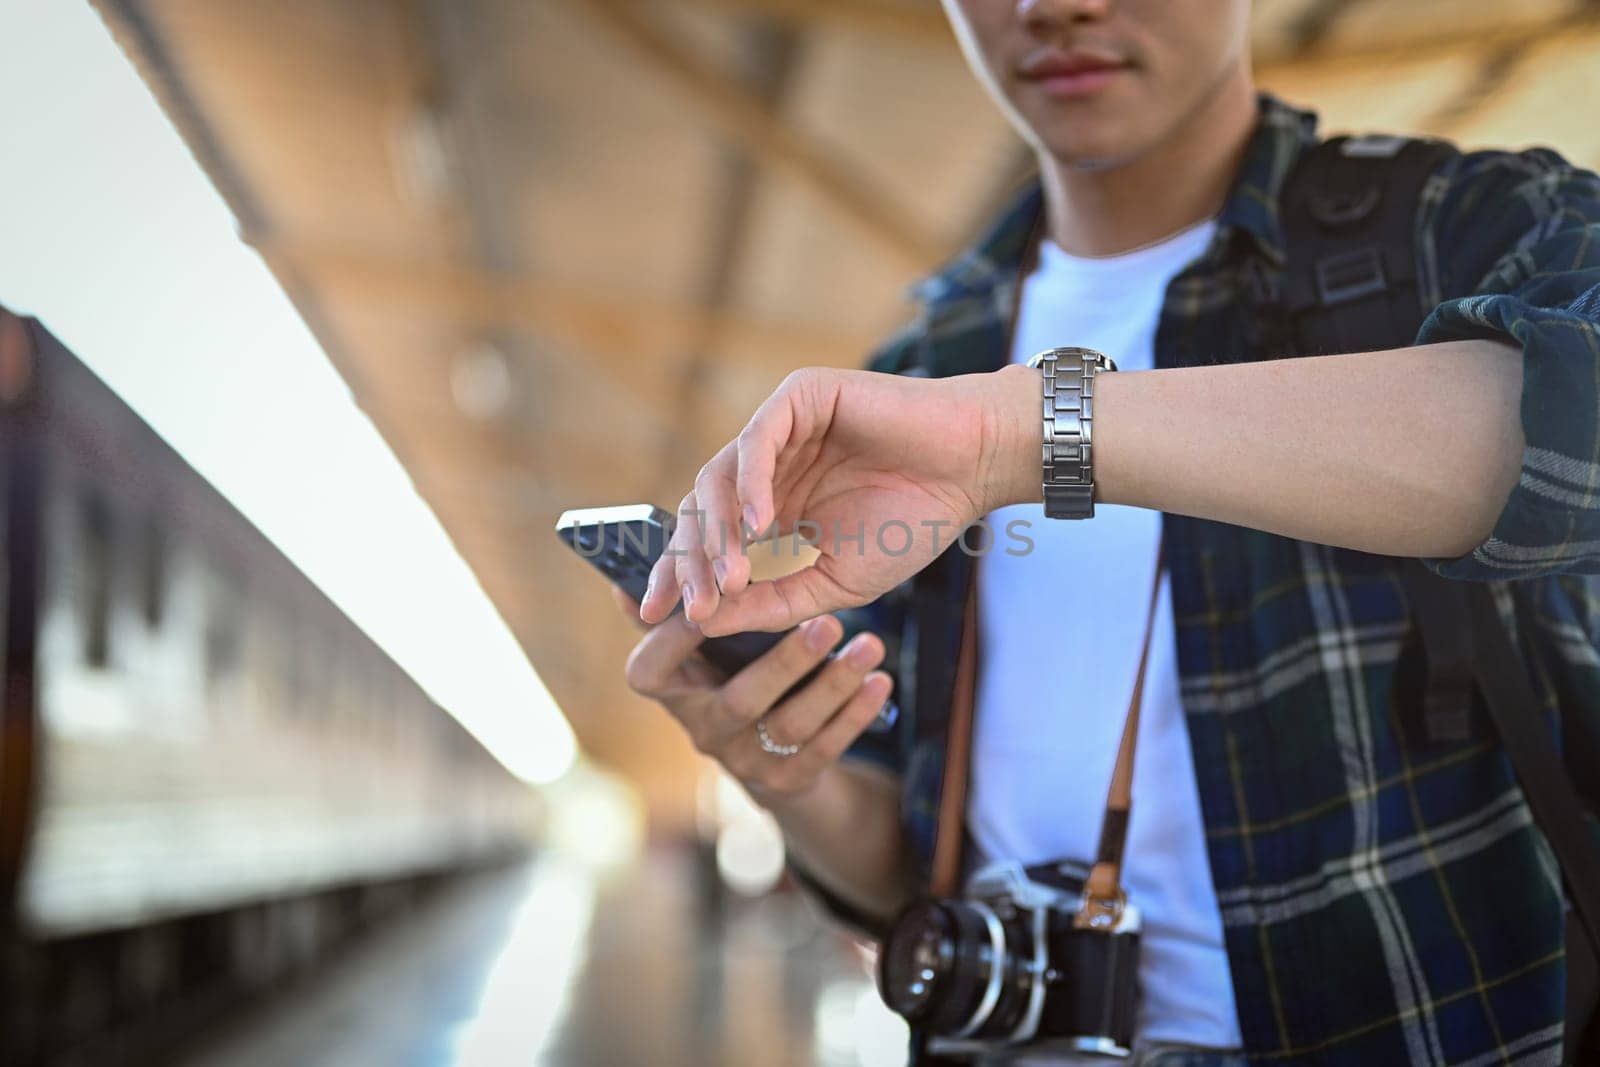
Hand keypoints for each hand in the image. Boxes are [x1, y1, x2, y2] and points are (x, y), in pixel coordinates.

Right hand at [612, 586, 893, 803]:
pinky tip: (880, 682)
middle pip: (741, 701)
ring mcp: (747, 762)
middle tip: (827, 622)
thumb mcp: (701, 650)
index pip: (651, 672)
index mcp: (673, 693)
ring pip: (791, 726)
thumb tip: (624, 584)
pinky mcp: (790, 780)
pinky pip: (827, 749)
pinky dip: (856, 714)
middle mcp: (704, 731)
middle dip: (785, 663)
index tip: (714, 601)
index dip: (676, 641)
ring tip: (871, 646)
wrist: (774, 756)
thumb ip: (678, 612)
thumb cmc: (732, 673)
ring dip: (834, 684)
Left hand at [638, 364, 1038, 635]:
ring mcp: (779, 427)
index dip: (681, 576)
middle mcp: (766, 464)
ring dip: (719, 531)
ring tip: (733, 577)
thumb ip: (772, 601)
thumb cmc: (916, 521)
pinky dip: (751, 483)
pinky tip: (758, 525)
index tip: (658, 620)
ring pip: (719, 477)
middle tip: (690, 608)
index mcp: (771, 504)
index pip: (706, 538)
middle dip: (689, 561)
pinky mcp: (799, 397)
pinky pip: (757, 441)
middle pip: (699, 509)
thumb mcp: (835, 582)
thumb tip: (703, 624)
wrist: (974, 469)